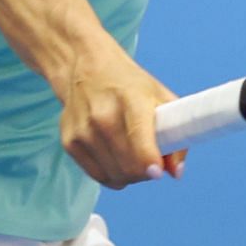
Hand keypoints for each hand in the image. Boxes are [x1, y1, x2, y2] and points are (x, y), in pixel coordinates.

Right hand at [57, 50, 187, 188]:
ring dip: (129, 176)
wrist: (87, 69)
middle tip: (151, 163)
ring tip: (134, 160)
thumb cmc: (129, 85)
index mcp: (131, 99)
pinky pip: (98, 176)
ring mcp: (83, 130)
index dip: (149, 161)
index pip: (138, 138)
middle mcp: (102, 115)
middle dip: (145, 173)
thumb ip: (175, 133)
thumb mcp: (160, 97)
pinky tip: (117, 161)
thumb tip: (176, 172)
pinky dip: (112, 176)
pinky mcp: (69, 142)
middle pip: (127, 165)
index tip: (157, 171)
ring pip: (114, 175)